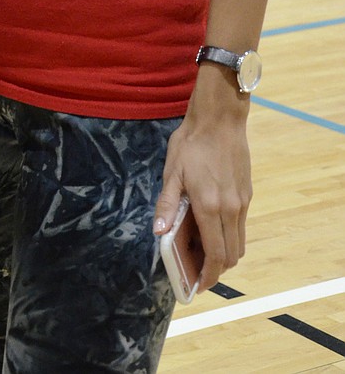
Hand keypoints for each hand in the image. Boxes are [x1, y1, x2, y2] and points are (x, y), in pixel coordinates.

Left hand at [153, 80, 251, 292]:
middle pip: (230, 255)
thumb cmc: (191, 143)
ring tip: (202, 250)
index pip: (214, 254)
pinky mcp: (247, 194)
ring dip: (224, 254)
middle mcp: (231, 209)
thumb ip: (167, 204)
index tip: (198, 285)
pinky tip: (212, 226)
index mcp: (209, 206)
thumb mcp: (172, 172)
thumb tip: (159, 233)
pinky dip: (229, 236)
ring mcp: (242, 202)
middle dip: (215, 270)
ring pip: (239, 243)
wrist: (220, 119)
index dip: (207, 275)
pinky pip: (241, 226)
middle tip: (197, 270)